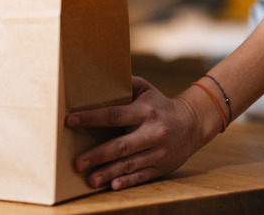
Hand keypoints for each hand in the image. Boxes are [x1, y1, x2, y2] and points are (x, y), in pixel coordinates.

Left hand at [66, 76, 209, 189]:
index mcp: (145, 112)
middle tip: (77, 163)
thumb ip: (125, 83)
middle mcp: (153, 132)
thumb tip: (98, 78)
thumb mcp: (145, 88)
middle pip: (121, 145)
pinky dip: (128, 181)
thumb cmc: (159, 104)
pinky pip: (142, 176)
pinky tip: (113, 185)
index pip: (114, 115)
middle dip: (98, 154)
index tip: (70, 121)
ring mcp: (158, 152)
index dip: (91, 118)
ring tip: (90, 179)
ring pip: (130, 164)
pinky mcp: (162, 167)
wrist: (193, 123)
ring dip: (109, 173)